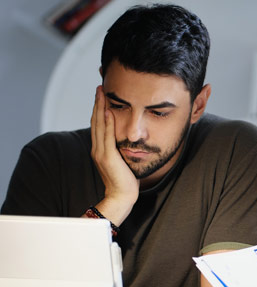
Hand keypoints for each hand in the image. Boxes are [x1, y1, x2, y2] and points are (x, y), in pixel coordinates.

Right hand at [90, 85, 138, 224]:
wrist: (122, 196)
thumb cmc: (126, 180)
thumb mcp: (122, 160)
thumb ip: (120, 148)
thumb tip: (128, 138)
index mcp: (100, 149)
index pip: (98, 124)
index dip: (99, 109)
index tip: (102, 95)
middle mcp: (97, 149)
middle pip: (96, 121)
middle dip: (97, 103)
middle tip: (99, 87)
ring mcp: (100, 152)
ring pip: (99, 125)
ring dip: (100, 108)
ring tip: (101, 93)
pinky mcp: (107, 157)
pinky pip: (107, 136)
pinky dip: (107, 123)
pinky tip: (109, 111)